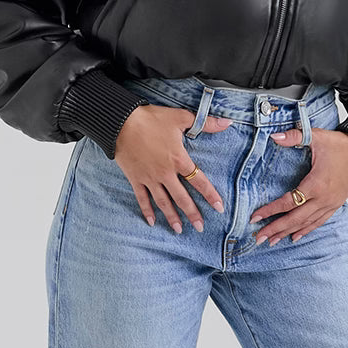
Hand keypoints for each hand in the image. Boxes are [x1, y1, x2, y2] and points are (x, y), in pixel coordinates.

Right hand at [114, 103, 232, 231]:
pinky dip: (147, 210)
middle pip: (182, 198)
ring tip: (178, 230)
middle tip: (200, 227)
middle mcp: (165, 173)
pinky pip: (142, 198)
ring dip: (172, 217)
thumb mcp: (180, 117)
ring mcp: (150, 178)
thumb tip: (227, 123)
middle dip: (192, 213)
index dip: (210, 195)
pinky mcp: (136, 178)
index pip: (199, 181)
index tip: (219, 208)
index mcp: (179, 159)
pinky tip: (152, 222)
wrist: (121, 122)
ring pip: (163, 202)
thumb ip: (205, 123)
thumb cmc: (151, 119)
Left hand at [250, 127, 347, 245]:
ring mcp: (330, 204)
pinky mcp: (335, 205)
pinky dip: (306, 230)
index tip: (254, 217)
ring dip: (287, 233)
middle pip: (295, 219)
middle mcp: (323, 199)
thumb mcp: (317, 137)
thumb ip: (295, 137)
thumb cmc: (341, 145)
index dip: (270, 210)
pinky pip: (318, 222)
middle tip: (259, 238)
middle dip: (275, 229)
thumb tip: (274, 136)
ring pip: (306, 223)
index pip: (288, 202)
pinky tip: (295, 237)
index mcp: (316, 184)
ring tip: (272, 241)